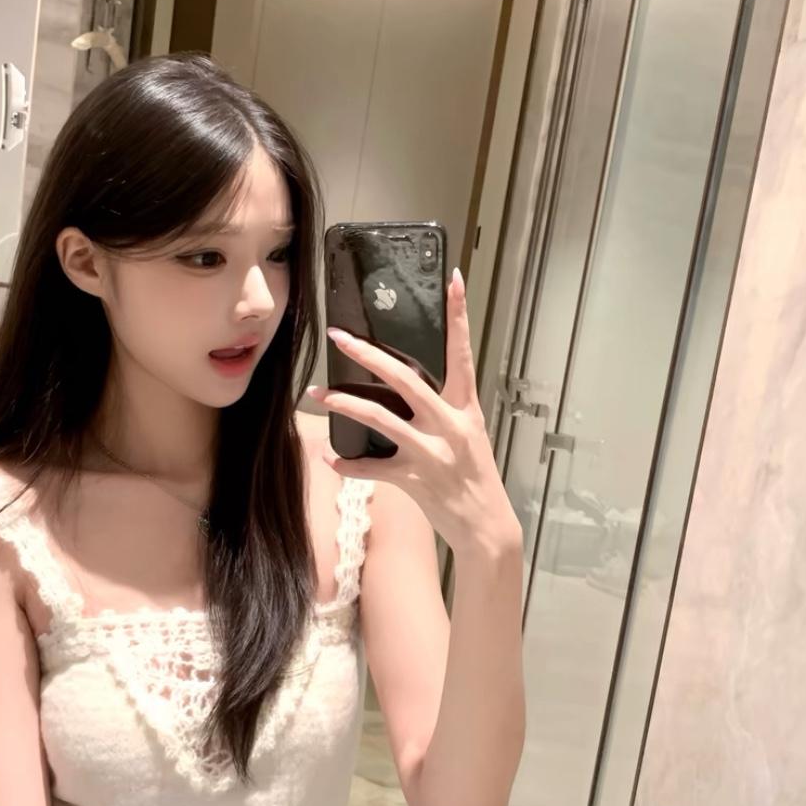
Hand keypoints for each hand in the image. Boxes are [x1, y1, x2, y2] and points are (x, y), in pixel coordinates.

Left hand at [306, 267, 521, 557]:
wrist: (487, 526)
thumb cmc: (474, 476)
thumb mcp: (467, 434)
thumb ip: (441, 409)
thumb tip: (405, 386)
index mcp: (465, 407)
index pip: (462, 352)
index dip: (459, 315)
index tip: (453, 279)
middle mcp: (449, 424)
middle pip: (405, 378)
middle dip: (368, 354)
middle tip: (339, 336)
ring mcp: (432, 452)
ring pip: (379, 419)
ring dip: (343, 405)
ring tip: (318, 394)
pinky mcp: (415, 480)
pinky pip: (371, 468)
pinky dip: (347, 464)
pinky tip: (329, 458)